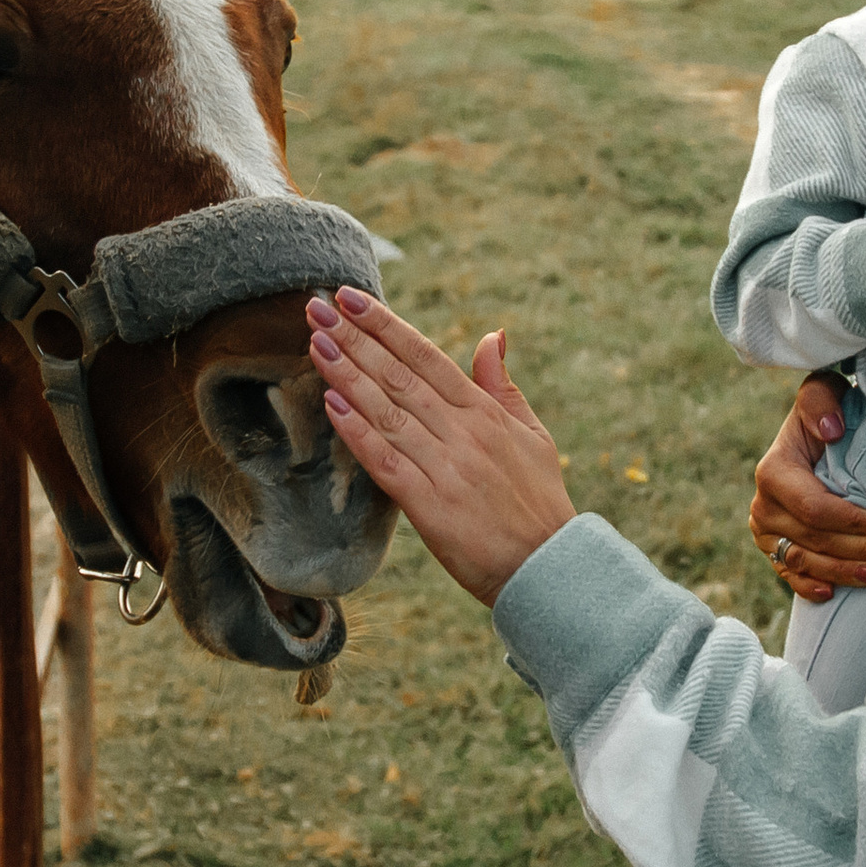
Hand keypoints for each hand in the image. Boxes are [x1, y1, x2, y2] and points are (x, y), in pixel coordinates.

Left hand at [305, 288, 576, 605]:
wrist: (548, 567)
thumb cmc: (538, 501)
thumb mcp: (532, 434)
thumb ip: (502, 384)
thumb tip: (492, 334)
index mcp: (484, 412)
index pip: (425, 357)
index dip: (385, 325)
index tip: (351, 299)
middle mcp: (463, 433)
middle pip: (399, 376)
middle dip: (354, 339)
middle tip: (317, 309)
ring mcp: (446, 468)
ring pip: (387, 412)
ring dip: (348, 376)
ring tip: (316, 345)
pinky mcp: (431, 506)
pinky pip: (387, 462)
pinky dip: (358, 433)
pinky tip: (332, 406)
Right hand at [750, 375, 865, 603]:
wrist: (815, 437)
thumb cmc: (828, 415)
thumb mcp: (823, 393)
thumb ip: (821, 401)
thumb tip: (831, 432)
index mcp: (773, 472)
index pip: (815, 509)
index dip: (853, 523)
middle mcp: (763, 505)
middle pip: (815, 540)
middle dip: (861, 551)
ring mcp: (765, 531)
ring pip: (805, 562)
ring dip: (844, 573)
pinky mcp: (772, 548)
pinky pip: (789, 574)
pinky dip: (809, 587)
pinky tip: (832, 595)